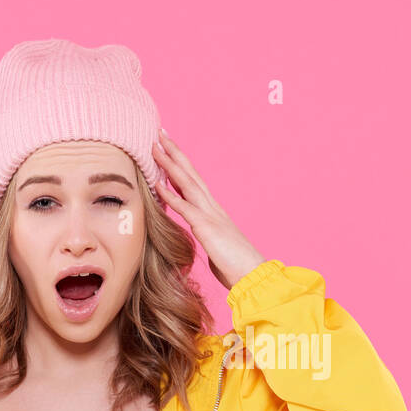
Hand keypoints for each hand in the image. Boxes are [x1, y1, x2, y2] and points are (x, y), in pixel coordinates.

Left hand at [152, 131, 264, 289]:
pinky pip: (186, 208)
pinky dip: (171, 194)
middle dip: (175, 153)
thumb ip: (209, 237)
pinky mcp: (208, 229)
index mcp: (214, 212)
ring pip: (188, 183)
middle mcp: (213, 208)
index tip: (167, 149)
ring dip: (170, 164)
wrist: (254, 276)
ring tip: (155, 147)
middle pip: (191, 174)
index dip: (180, 165)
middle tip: (160, 134)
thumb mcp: (218, 248)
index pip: (194, 182)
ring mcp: (211, 216)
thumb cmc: (237, 266)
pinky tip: (157, 183)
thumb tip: (205, 238)